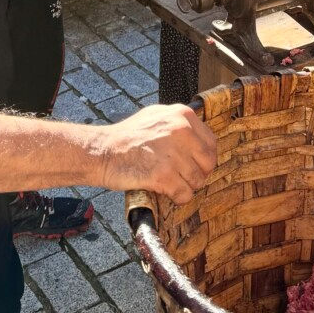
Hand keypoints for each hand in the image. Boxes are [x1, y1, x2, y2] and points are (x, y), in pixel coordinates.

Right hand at [94, 105, 217, 204]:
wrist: (103, 151)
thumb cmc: (126, 136)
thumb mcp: (155, 116)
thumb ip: (178, 123)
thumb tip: (197, 137)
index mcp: (183, 115)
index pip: (211, 142)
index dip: (203, 157)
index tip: (194, 164)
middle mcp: (182, 131)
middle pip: (208, 163)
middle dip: (197, 173)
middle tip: (182, 176)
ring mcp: (174, 153)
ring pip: (197, 180)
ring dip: (185, 185)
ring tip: (169, 182)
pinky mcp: (164, 175)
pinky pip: (184, 194)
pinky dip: (177, 197)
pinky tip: (165, 191)